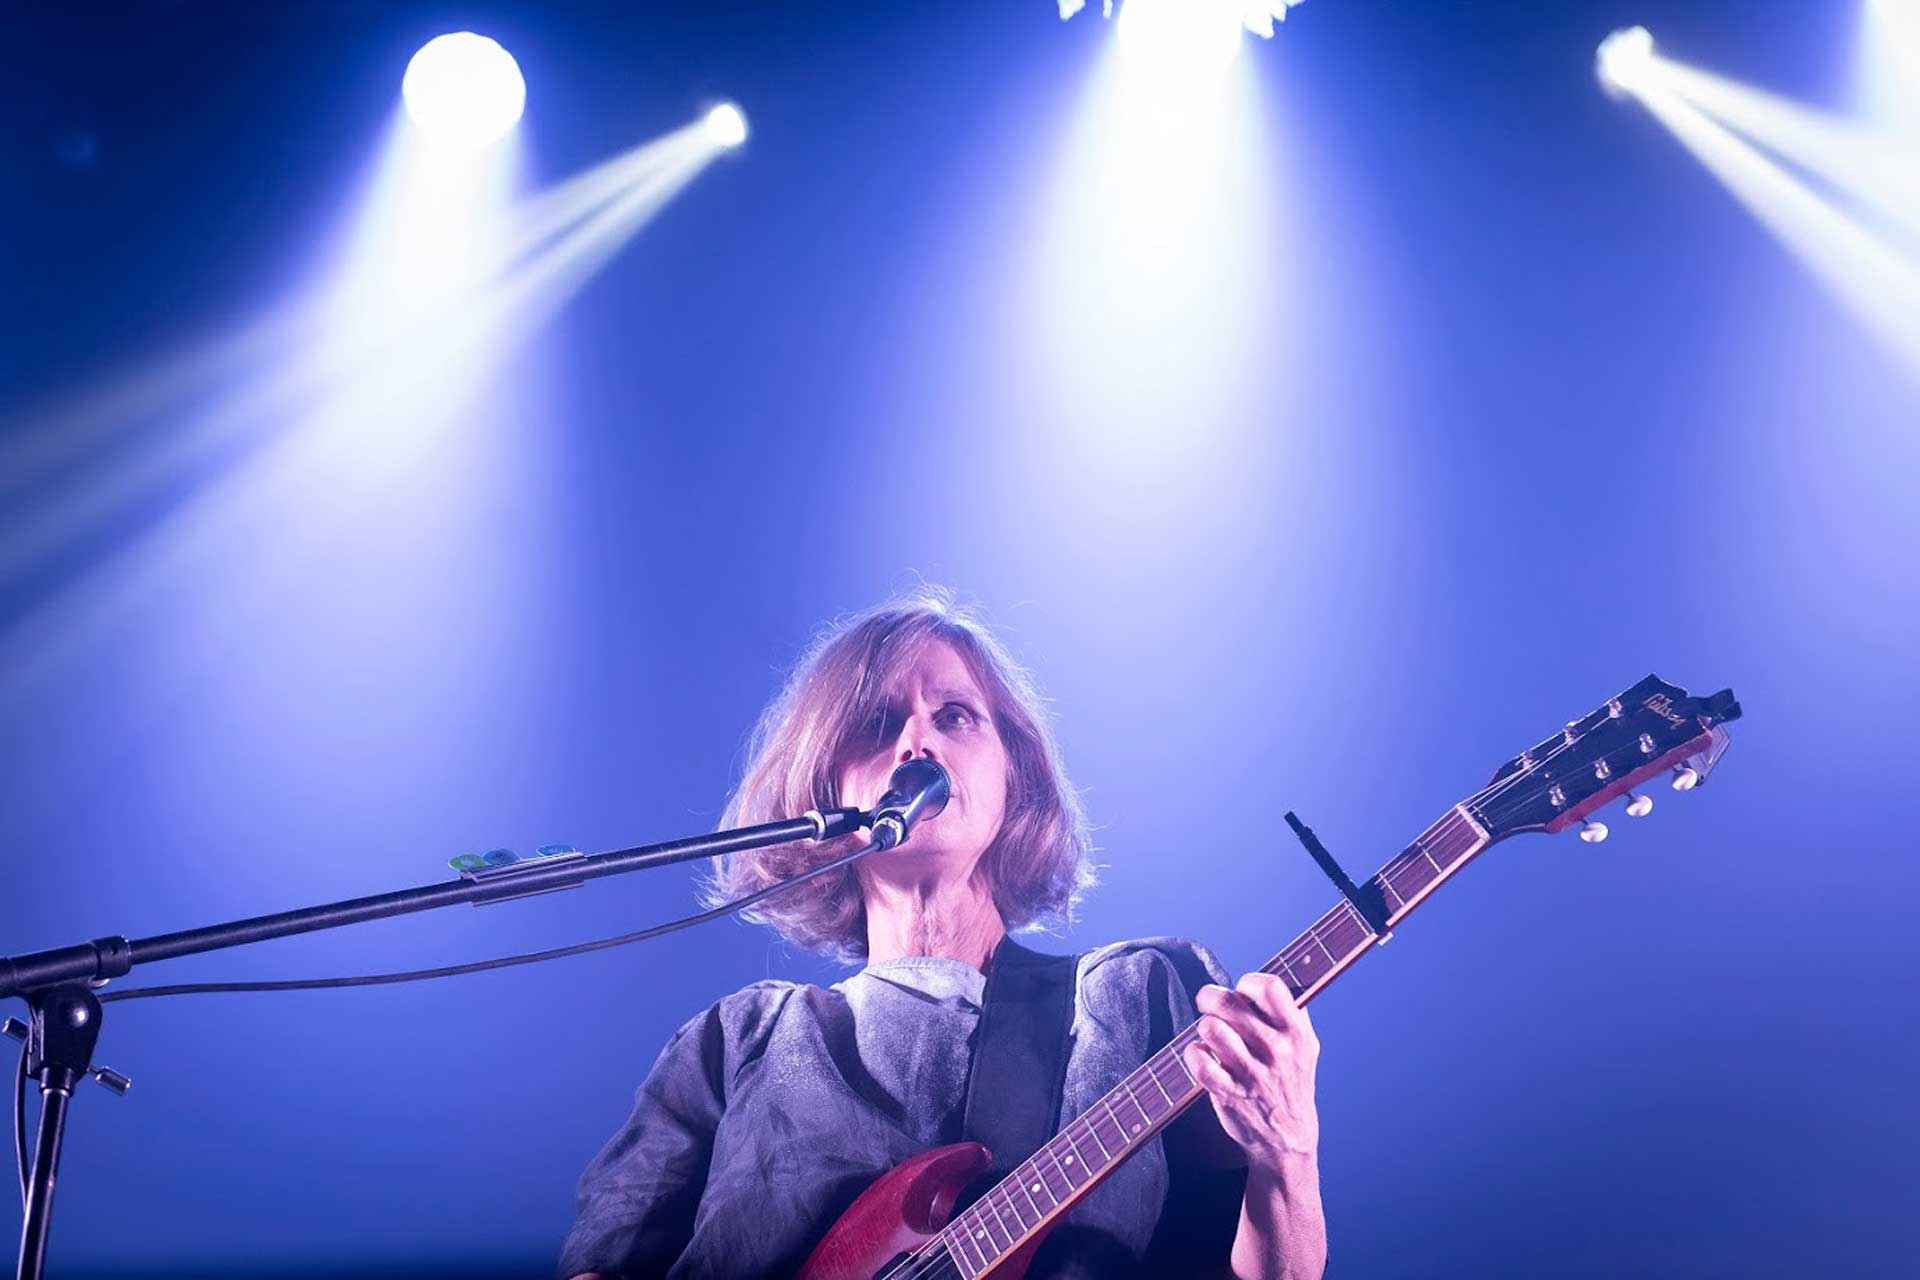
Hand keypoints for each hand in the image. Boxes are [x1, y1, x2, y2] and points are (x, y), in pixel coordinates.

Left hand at [1179, 973, 1319, 1171]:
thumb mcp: (1305, 1047)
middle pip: (1228, 1002)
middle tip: (1210, 1005)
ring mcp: (1252, 1074)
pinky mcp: (1229, 1095)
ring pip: (1210, 1028)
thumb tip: (1269, 979)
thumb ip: (1291, 1013)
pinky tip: (1202, 1056)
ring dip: (1204, 1027)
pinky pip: (1198, 1061)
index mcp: (1296, 1033)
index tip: (1243, 993)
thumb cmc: (1291, 1081)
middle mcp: (1276, 1051)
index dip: (1248, 983)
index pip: (1270, 987)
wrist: (1288, 1140)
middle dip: (1211, 998)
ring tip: (1211, 1035)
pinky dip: (1193, 1054)